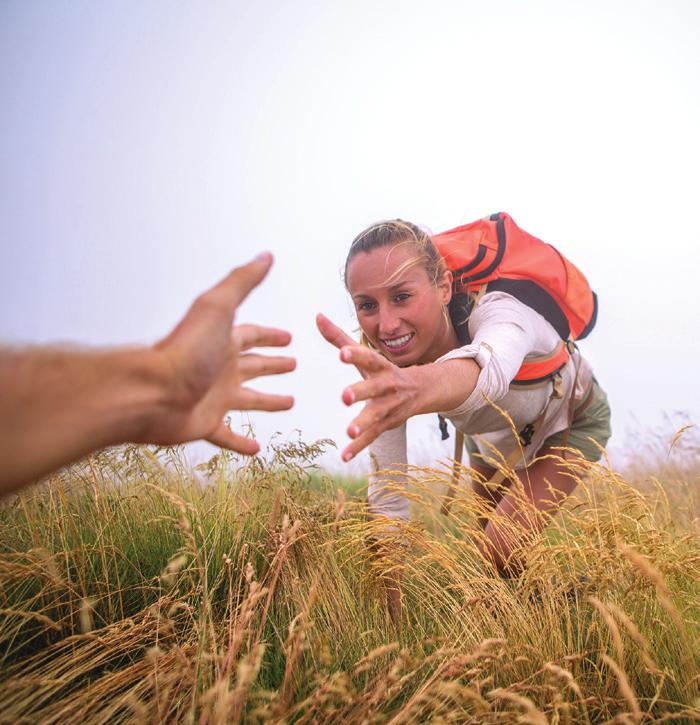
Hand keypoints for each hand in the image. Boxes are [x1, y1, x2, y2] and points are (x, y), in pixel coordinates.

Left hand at [144, 253, 294, 453]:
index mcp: (224, 342)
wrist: (151, 392)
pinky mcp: (205, 423)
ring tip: (289, 403)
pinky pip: (227, 434)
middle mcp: (220, 368)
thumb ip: (242, 282)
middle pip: (253, 365)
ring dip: (268, 401)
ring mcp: (213, 397)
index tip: (289, 337)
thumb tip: (266, 255)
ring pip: (248, 400)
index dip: (271, 336)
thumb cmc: (185, 350)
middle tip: (293, 365)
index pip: (253, 335)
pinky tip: (257, 450)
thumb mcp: (217, 307)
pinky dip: (241, 442)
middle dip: (273, 364)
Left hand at [316, 314, 417, 461]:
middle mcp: (388, 386)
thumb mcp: (365, 355)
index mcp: (380, 366)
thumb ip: (339, 337)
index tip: (341, 353)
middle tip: (344, 396)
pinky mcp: (387, 424)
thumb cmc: (383, 370)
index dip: (356, 355)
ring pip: (376, 415)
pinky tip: (344, 456)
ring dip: (364, 423)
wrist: (422, 390)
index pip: (369, 358)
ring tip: (349, 431)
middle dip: (361, 392)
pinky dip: (359, 447)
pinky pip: (373, 437)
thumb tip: (317, 315)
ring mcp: (389, 407)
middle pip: (374, 388)